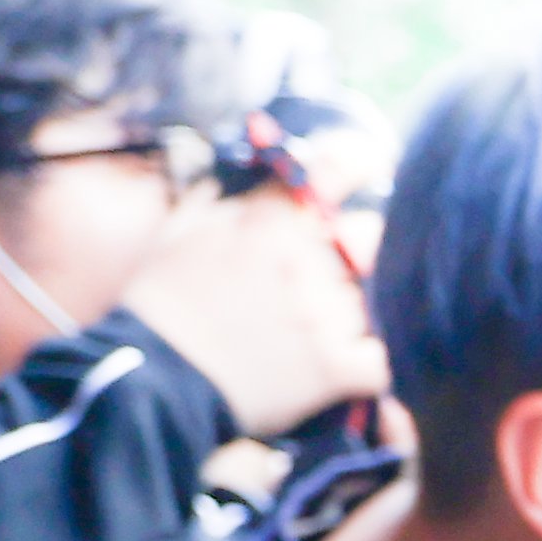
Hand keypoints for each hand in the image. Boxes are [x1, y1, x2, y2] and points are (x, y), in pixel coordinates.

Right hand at [123, 185, 387, 439]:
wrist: (158, 381)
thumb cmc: (160, 307)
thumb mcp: (181, 231)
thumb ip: (224, 200)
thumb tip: (247, 178)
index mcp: (267, 222)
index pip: (333, 168)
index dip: (358, 159)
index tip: (371, 163)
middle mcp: (304, 260)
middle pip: (368, 238)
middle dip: (358, 251)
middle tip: (337, 274)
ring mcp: (325, 315)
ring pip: (375, 299)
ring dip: (355, 311)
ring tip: (314, 333)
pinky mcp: (337, 369)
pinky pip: (384, 358)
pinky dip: (374, 362)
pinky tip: (351, 366)